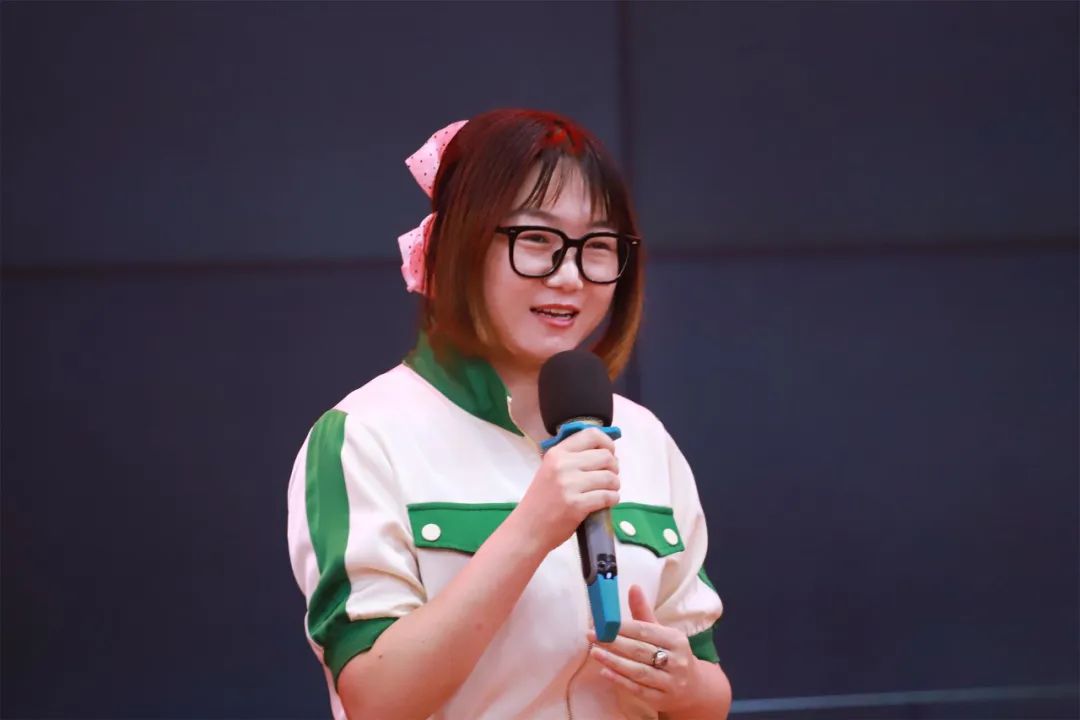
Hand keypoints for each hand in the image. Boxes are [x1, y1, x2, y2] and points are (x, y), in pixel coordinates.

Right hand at [514, 428, 619, 552]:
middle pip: (606, 457)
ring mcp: (569, 485)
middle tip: (609, 478)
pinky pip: (607, 496)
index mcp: (556, 453)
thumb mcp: (550, 470)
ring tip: (608, 491)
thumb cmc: (541, 501)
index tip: (610, 453)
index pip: (591, 434)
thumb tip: (605, 452)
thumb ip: (572, 458)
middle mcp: (562, 465)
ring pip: (610, 477)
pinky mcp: (576, 505)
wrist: (527, 529)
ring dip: (614, 485)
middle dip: (614, 468)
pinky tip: (607, 502)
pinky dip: (613, 499)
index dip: (607, 443)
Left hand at [586, 585, 704, 716]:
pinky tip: (605, 672)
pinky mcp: (662, 699)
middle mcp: (675, 661)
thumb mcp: (662, 632)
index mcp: (676, 640)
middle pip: (640, 651)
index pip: (646, 632)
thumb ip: (644, 612)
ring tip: (594, 652)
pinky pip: (638, 689)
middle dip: (614, 643)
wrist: (693, 688)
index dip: (622, 628)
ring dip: (614, 662)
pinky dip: (620, 681)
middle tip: (592, 636)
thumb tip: (633, 587)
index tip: (602, 624)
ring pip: (638, 671)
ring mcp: (670, 682)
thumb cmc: (671, 654)